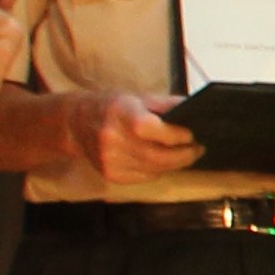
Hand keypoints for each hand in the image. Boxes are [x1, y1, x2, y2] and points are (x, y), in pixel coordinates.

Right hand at [85, 90, 202, 185]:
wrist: (76, 122)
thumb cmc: (113, 106)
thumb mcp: (140, 97)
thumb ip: (168, 104)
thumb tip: (196, 111)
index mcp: (122, 115)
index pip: (157, 131)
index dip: (178, 136)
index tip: (193, 136)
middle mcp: (113, 140)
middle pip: (159, 156)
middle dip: (184, 155)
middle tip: (198, 149)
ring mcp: (110, 160)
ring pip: (154, 170)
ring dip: (174, 164)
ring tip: (184, 154)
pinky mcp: (110, 174)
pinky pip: (144, 177)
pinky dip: (157, 170)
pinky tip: (160, 161)